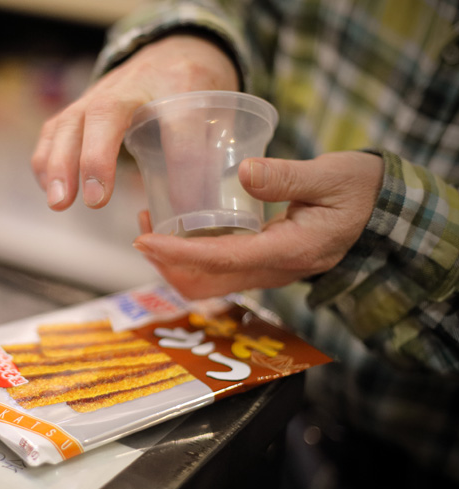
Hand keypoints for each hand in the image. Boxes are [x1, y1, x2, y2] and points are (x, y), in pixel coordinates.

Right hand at [31, 34, 238, 210]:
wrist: (173, 51)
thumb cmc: (194, 92)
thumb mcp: (218, 115)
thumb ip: (210, 155)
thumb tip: (198, 210)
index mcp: (183, 83)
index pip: (183, 124)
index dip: (184, 166)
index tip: (183, 203)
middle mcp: (133, 84)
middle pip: (106, 114)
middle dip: (96, 159)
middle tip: (95, 201)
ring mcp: (98, 93)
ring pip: (70, 122)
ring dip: (60, 165)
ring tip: (59, 203)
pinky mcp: (78, 107)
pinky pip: (53, 131)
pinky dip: (46, 160)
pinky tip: (49, 189)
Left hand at [132, 151, 384, 298]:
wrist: (382, 215)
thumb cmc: (360, 191)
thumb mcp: (332, 175)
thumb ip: (288, 176)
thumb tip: (242, 171)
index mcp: (287, 252)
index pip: (220, 259)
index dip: (177, 252)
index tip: (144, 238)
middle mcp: (272, 271)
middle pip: (205, 281)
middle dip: (166, 262)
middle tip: (140, 229)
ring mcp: (267, 273)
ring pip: (208, 283)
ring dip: (174, 263)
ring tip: (151, 227)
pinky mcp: (263, 266)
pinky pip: (218, 272)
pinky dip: (190, 258)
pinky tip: (178, 230)